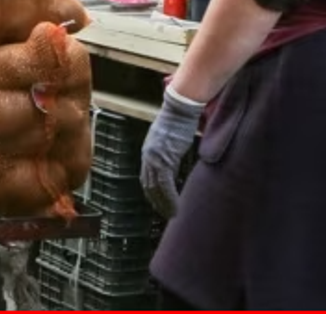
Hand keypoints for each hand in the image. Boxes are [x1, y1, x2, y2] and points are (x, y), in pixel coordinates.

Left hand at [140, 85, 205, 218]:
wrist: (180, 110)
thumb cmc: (178, 122)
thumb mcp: (169, 140)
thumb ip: (168, 153)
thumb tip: (172, 165)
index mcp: (148, 152)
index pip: (146, 177)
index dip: (151, 192)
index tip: (157, 203)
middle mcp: (147, 156)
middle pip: (148, 185)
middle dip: (156, 201)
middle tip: (165, 214)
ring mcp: (155, 159)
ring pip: (156, 188)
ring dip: (163, 204)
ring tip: (171, 215)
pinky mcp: (165, 159)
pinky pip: (165, 184)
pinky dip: (170, 198)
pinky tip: (175, 207)